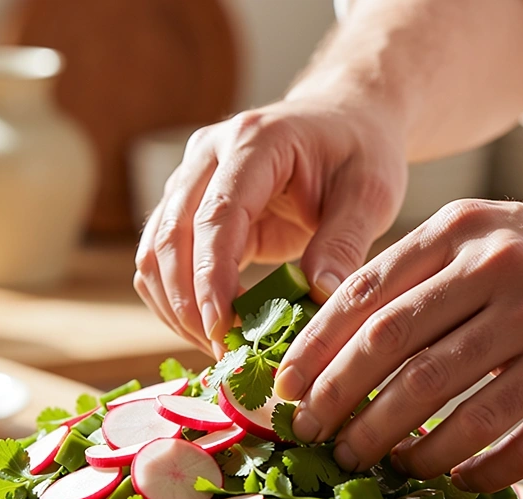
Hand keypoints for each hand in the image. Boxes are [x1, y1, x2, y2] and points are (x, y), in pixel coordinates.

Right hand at [133, 96, 407, 356]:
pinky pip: (160, 260)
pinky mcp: (185, 206)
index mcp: (254, 142)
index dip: (212, 278)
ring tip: (218, 349)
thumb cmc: (360, 152)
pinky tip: (207, 330)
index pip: (216, 216)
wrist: (343, 120)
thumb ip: (344, 243)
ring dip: (175, 308)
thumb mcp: (370, 193)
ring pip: (153, 253)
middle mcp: (207, 154)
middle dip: (189, 304)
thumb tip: (318, 296)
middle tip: (225, 354)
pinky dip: (175, 300)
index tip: (223, 329)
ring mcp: (189, 178)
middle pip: (171, 237)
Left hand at [273, 197, 522, 491]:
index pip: (366, 299)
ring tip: (373, 464)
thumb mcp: (484, 231)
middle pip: (399, 358)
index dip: (316, 353)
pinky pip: (519, 447)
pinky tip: (448, 479)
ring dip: (402, 450)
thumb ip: (413, 273)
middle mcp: (507, 277)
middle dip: (344, 407)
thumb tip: (325, 336)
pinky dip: (475, 471)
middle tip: (315, 439)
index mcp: (465, 234)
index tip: (284, 392)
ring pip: (454, 411)